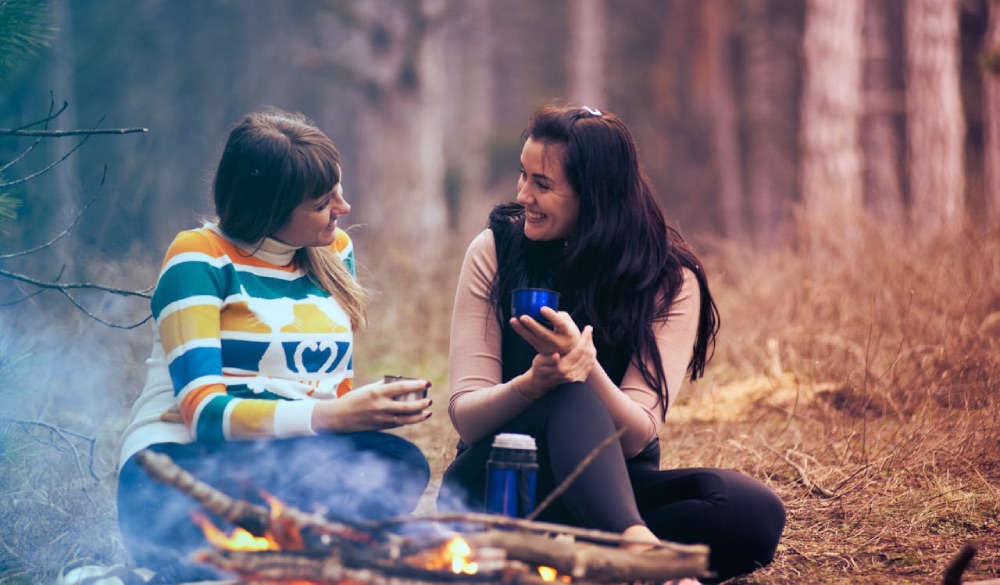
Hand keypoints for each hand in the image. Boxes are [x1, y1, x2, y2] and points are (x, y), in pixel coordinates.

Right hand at [312, 378, 431, 432]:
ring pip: (405, 419)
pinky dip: (409, 421)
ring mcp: (381, 418)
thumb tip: (400, 382)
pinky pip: (398, 424)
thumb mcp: (368, 389)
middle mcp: (380, 406)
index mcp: (377, 392)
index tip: (427, 383)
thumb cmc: (354, 399)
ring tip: (428, 412)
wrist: (338, 417)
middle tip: (430, 400)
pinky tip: (416, 418)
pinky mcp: (380, 427)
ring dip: (419, 416)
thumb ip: (384, 385)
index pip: (402, 387)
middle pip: (407, 406)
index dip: (416, 384)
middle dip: (421, 403)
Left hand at [510, 306, 580, 354]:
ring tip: (513, 320)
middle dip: (532, 325)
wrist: (571, 351)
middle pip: (544, 334)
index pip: (560, 324)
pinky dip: (522, 332)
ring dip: (522, 330)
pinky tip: (515, 324)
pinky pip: (530, 340)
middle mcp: (559, 342)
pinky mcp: (541, 350)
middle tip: (523, 317)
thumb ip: (557, 314)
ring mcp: (549, 349)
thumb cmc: (568, 330)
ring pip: (533, 339)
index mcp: (568, 333)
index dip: (551, 316)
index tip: (542, 308)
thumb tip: (542, 307)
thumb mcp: (568, 322)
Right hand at [516, 325, 595, 399]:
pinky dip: (591, 355)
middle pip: (587, 354)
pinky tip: (589, 348)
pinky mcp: (579, 381)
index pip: (579, 350)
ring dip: (591, 347)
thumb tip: (556, 356)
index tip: (588, 328)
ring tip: (589, 337)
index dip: (585, 338)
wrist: (541, 384)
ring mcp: (576, 379)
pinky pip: (589, 366)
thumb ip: (548, 359)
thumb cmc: (539, 369)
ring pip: (590, 360)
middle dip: (589, 340)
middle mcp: (571, 374)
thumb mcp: (539, 362)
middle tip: (589, 329)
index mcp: (562, 368)